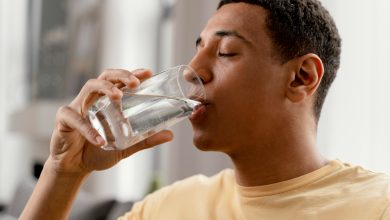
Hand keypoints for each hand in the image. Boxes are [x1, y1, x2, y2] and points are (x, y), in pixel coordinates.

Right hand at [49, 69, 172, 174]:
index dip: (133, 74)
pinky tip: (100, 140)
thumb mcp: (126, 146)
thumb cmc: (99, 151)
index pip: (120, 81)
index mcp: (107, 101)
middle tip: (134, 83)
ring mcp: (78, 106)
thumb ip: (145, 140)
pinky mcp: (64, 120)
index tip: (148, 73)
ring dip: (105, 89)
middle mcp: (93, 99)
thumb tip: (170, 135)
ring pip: (89, 87)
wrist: (75, 167)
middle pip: (105, 77)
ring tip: (118, 97)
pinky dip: (88, 129)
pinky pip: (75, 119)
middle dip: (121, 75)